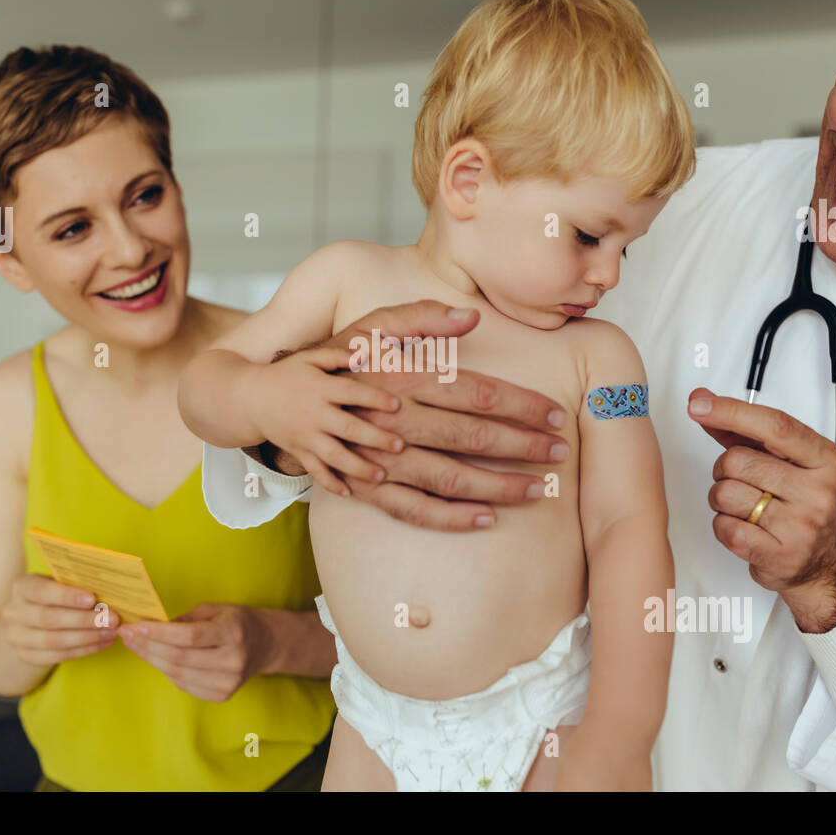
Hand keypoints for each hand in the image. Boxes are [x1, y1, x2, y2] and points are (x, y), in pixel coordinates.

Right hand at [0, 573, 119, 665]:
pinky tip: (101, 644)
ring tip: (110, 633)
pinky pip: (56, 656)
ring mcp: (17, 636)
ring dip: (87, 638)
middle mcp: (13, 612)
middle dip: (83, 620)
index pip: (42, 591)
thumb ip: (76, 585)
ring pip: (53, 640)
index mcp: (22, 587)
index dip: (67, 596)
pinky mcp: (26, 655)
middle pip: (49, 619)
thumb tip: (109, 591)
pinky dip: (82, 650)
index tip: (92, 599)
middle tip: (111, 619)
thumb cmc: (54, 596)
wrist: (30, 621)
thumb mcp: (59, 584)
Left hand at [117, 602, 272, 700]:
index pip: (189, 636)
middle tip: (127, 636)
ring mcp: (228, 682)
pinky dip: (166, 672)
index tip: (135, 627)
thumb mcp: (214, 610)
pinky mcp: (222, 695)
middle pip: (180, 658)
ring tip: (135, 646)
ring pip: (177, 674)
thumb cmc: (235, 622)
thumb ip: (184, 620)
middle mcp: (233, 660)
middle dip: (148, 647)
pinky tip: (157, 659)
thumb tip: (148, 628)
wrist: (265, 645)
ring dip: (151, 660)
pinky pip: (184, 685)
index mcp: (233, 632)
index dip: (158, 633)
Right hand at [244, 344, 404, 496]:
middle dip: (375, 438)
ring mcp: (305, 437)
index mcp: (319, 389)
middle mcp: (313, 415)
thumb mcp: (308, 359)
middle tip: (400, 445)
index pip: (351, 393)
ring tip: (382, 476)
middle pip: (348, 429)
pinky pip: (315, 471)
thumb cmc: (286, 375)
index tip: (397, 405)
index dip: (374, 399)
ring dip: (359, 468)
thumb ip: (336, 356)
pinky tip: (349, 493)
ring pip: (334, 457)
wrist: (248, 400)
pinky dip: (330, 484)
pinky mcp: (298, 452)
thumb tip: (363, 354)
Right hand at [292, 300, 569, 530]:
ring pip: (448, 478)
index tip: (555, 414)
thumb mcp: (370, 326)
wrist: (273, 400)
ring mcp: (377, 459)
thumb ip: (421, 318)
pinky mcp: (365, 487)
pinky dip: (451, 518)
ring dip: (497, 486)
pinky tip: (486, 518)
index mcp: (400, 378)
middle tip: (561, 453)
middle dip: (522, 447)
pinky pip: (414, 509)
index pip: (474, 392)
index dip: (519, 404)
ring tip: (538, 490)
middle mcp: (392, 421)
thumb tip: (473, 316)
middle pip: (469, 437)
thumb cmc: (333, 359)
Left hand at [687, 387, 835, 632]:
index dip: (732, 411)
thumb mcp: (782, 461)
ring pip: (724, 494)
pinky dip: (724, 526)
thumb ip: (742, 430)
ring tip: (745, 507)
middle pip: (737, 461)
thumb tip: (703, 400)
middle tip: (742, 482)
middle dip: (724, 470)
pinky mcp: (781, 556)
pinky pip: (725, 527)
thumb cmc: (797, 503)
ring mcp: (802, 525)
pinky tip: (745, 528)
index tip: (699, 404)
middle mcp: (819, 491)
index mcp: (825, 459)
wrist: (821, 561)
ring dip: (722, 500)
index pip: (775, 426)